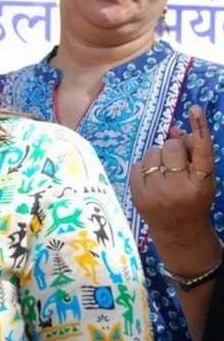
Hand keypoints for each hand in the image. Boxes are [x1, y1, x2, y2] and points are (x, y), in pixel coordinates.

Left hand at [130, 105, 216, 270]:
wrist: (179, 231)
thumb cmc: (193, 198)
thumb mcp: (203, 178)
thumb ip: (193, 152)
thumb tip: (174, 130)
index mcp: (201, 183)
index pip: (202, 150)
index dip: (199, 128)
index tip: (195, 109)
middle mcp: (179, 188)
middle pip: (171, 147)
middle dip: (173, 148)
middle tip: (175, 162)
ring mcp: (157, 194)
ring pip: (151, 154)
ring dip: (157, 156)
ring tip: (163, 170)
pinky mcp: (138, 197)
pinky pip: (137, 165)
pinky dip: (144, 167)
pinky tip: (151, 179)